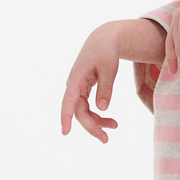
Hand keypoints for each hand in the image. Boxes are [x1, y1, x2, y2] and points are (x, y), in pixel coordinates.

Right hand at [60, 24, 121, 143]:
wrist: (103, 40)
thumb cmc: (106, 51)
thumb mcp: (109, 68)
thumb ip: (105, 88)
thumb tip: (102, 108)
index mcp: (77, 78)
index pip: (68, 100)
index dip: (65, 116)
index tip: (65, 132)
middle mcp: (74, 85)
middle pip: (78, 111)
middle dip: (91, 126)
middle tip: (106, 139)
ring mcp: (78, 88)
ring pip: (83, 111)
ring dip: (96, 122)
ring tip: (114, 128)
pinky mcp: (84, 90)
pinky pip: (87, 107)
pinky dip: (98, 115)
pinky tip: (110, 121)